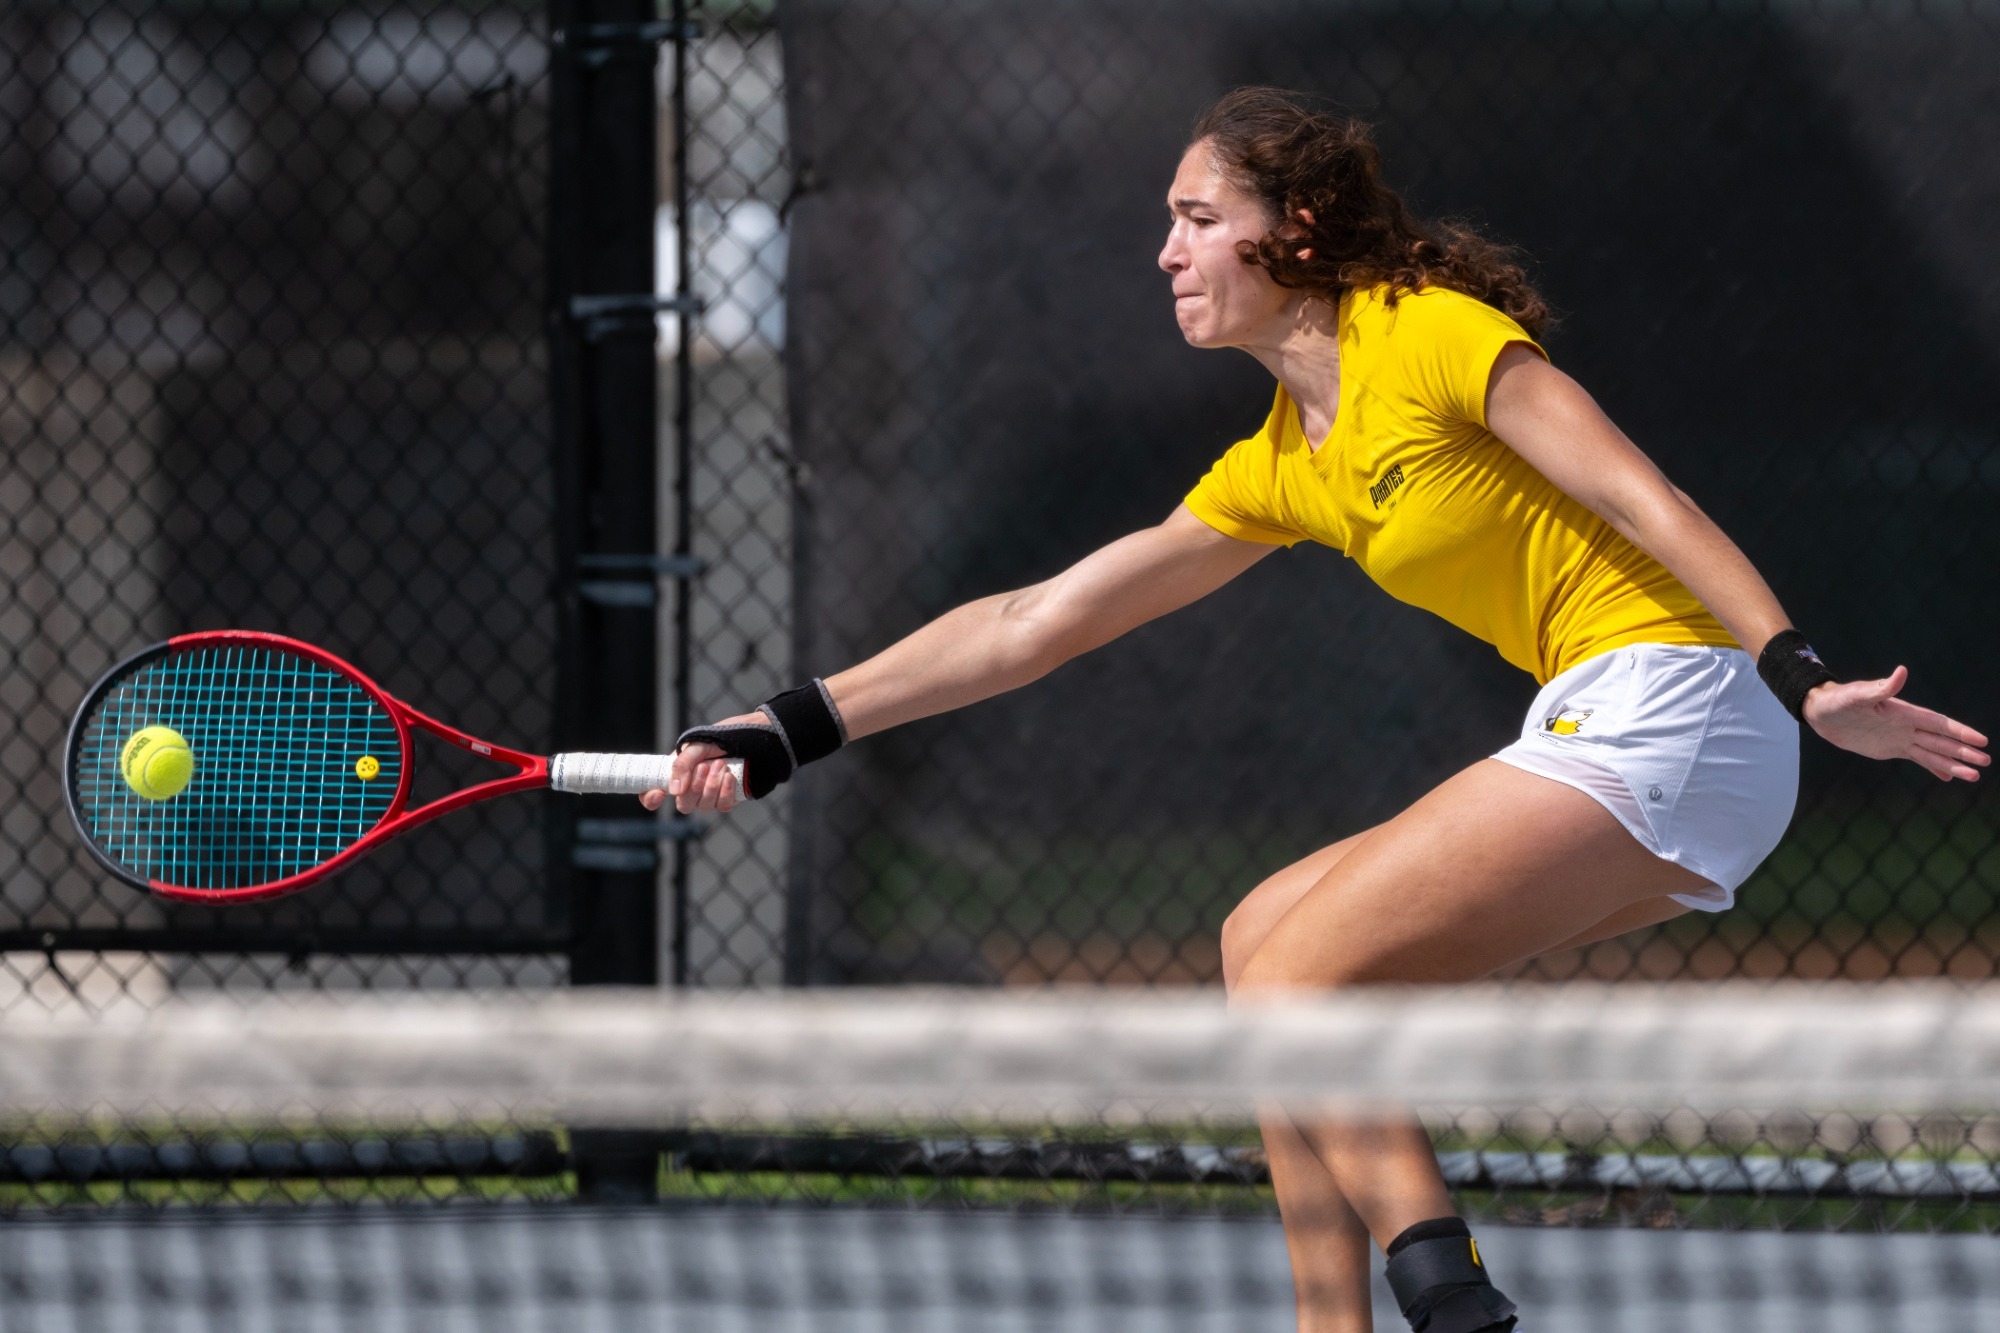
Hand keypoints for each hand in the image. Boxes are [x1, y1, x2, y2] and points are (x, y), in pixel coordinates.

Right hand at [639, 712, 763, 813]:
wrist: (750, 736)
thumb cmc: (719, 739)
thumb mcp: (696, 745)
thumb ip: (682, 764)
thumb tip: (674, 791)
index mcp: (677, 774)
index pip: (653, 794)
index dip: (650, 799)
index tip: (659, 793)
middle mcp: (691, 789)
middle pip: (683, 805)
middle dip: (695, 787)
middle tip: (705, 766)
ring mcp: (710, 796)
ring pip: (704, 807)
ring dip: (712, 785)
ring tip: (720, 764)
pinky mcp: (728, 799)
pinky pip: (723, 806)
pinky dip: (725, 791)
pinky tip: (729, 776)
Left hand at [1803, 668, 1988, 781]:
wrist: (1822, 712)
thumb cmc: (1839, 700)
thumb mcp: (1859, 695)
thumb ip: (1882, 687)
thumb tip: (1902, 672)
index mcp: (1904, 712)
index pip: (1938, 724)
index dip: (1960, 732)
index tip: (1981, 741)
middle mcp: (1907, 726)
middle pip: (1941, 741)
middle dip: (1963, 751)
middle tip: (1986, 761)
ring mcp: (1901, 738)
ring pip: (1933, 753)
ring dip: (1953, 763)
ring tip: (1974, 775)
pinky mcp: (1891, 749)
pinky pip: (1918, 759)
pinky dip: (1934, 768)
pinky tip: (1949, 777)